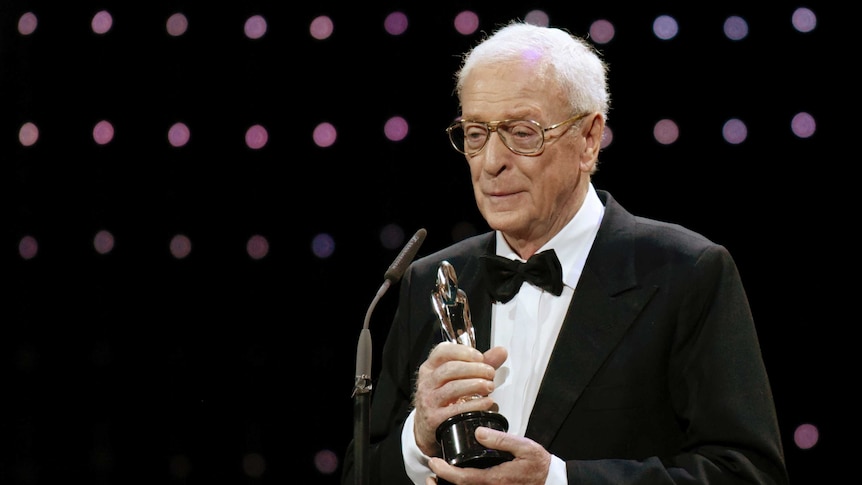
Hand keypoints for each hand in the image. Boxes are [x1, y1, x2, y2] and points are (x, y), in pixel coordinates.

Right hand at [412, 342, 506, 455]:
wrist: (428, 426)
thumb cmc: (444, 398)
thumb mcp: (457, 378)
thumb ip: (479, 364)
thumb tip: (500, 352)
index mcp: (430, 368)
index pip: (442, 351)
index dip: (463, 352)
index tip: (480, 357)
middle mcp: (427, 383)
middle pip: (450, 369)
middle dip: (474, 369)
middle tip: (490, 373)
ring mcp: (429, 401)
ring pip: (453, 387)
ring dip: (476, 385)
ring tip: (490, 386)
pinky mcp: (435, 419)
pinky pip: (457, 410)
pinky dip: (475, 405)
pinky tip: (487, 402)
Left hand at [427, 426, 551, 484]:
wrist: (551, 481)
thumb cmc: (538, 465)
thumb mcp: (524, 447)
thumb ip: (501, 439)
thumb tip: (478, 432)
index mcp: (495, 478)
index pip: (463, 478)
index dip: (445, 471)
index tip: (434, 462)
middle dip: (441, 484)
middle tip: (429, 473)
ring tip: (436, 478)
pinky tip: (457, 480)